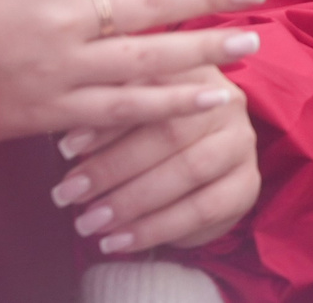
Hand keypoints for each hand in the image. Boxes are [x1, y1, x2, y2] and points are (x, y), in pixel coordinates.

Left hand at [51, 66, 260, 255]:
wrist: (199, 165)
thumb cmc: (149, 133)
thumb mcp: (129, 113)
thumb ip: (107, 117)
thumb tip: (70, 139)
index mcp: (196, 72)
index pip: (152, 91)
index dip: (108, 121)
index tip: (65, 147)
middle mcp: (227, 102)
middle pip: (170, 132)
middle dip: (114, 167)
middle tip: (69, 193)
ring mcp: (242, 143)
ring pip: (190, 170)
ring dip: (134, 201)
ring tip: (90, 222)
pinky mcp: (248, 185)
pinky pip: (204, 209)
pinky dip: (158, 228)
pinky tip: (122, 241)